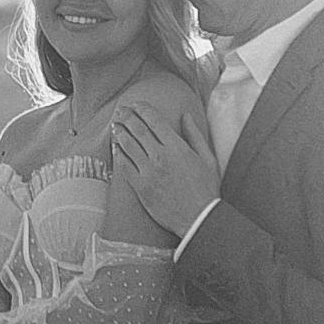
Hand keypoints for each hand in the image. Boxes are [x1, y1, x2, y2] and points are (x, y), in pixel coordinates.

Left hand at [109, 100, 221, 240]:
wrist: (198, 218)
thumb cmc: (206, 189)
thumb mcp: (208, 158)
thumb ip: (195, 135)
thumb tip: (185, 115)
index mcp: (177, 147)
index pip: (154, 120)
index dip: (142, 108)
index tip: (136, 104)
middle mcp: (160, 156)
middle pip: (137, 129)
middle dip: (126, 116)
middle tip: (120, 110)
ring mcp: (148, 172)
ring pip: (127, 145)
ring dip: (119, 132)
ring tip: (114, 125)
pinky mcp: (140, 187)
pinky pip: (123, 166)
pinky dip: (118, 153)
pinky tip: (115, 147)